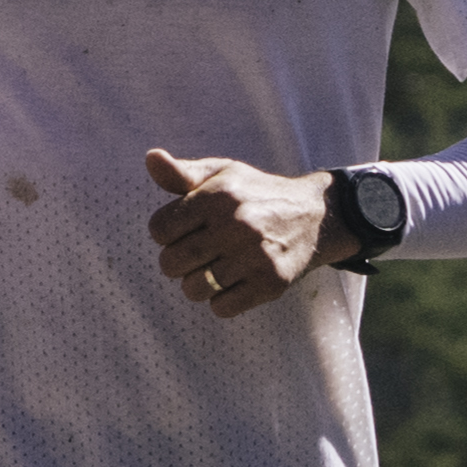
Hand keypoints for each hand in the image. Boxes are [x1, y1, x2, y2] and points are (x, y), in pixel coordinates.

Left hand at [144, 150, 323, 317]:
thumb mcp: (222, 174)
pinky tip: (235, 281)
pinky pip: (221, 308)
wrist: (315, 216)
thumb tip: (151, 158)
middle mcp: (237, 225)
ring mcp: (255, 256)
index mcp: (218, 196)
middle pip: (171, 263)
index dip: (166, 232)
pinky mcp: (270, 284)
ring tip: (216, 268)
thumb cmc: (256, 194)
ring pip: (193, 290)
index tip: (185, 229)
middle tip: (199, 252)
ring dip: (198, 283)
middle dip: (177, 261)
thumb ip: (182, 173)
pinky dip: (222, 300)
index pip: (159, 229)